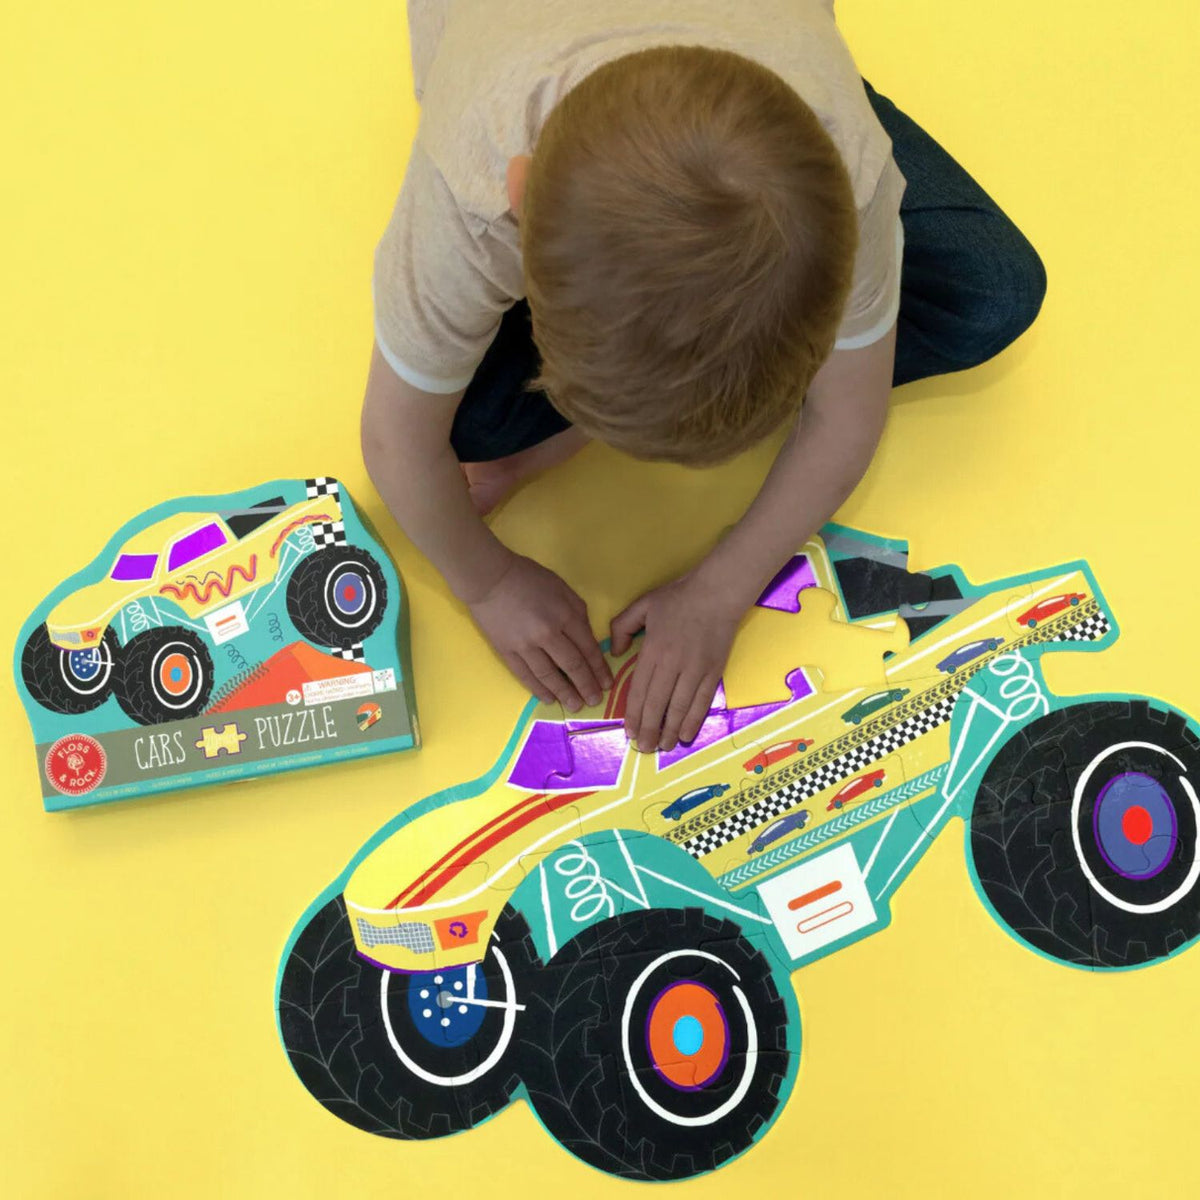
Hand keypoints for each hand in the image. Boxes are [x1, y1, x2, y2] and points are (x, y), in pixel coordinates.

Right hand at [468, 554, 611, 710]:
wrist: (488, 578)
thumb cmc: (528, 578)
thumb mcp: (561, 587)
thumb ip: (577, 611)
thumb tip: (587, 637)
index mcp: (564, 615)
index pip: (587, 648)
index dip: (599, 669)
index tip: (606, 684)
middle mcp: (547, 634)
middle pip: (572, 665)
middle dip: (586, 686)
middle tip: (594, 701)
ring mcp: (525, 645)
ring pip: (549, 675)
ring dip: (564, 692)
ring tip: (575, 705)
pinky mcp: (507, 651)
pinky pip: (525, 675)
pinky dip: (538, 688)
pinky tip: (549, 698)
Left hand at [610, 571, 742, 751]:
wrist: (718, 593)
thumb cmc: (679, 598)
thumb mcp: (643, 605)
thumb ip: (623, 626)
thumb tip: (616, 652)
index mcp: (653, 650)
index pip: (640, 689)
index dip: (634, 715)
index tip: (630, 732)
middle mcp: (673, 664)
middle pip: (658, 704)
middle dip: (650, 730)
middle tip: (644, 748)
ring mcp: (695, 670)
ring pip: (680, 708)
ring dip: (670, 731)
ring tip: (663, 747)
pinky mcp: (713, 672)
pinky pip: (701, 702)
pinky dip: (693, 721)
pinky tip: (686, 734)